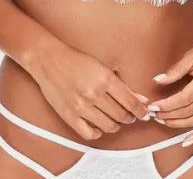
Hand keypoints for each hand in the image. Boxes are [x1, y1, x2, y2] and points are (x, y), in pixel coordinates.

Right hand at [29, 40, 149, 140]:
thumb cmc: (75, 60)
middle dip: (129, 117)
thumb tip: (140, 99)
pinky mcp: (69, 116)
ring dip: (116, 124)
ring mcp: (81, 107)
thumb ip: (122, 84)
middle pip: (122, 116)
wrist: (48, 59)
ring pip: (109, 126)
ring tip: (114, 117)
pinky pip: (90, 134)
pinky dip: (98, 132)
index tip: (144, 113)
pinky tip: (99, 123)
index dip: (140, 110)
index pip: (131, 102)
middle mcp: (94, 94)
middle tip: (129, 114)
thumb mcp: (102, 66)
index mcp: (105, 78)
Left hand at [147, 19, 192, 144]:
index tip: (153, 106)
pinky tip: (187, 141)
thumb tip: (157, 80)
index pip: (184, 98)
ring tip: (163, 121)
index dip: (167, 105)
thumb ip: (175, 70)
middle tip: (153, 114)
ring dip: (179, 123)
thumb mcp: (192, 55)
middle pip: (190, 111)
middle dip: (169, 115)